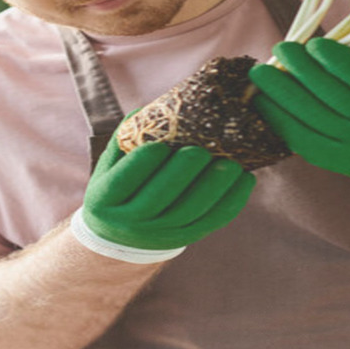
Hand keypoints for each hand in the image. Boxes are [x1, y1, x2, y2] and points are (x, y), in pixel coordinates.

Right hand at [71, 127, 255, 261]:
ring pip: (190, 211)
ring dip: (214, 186)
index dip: (142, 163)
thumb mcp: (109, 167)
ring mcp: (159, 233)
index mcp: (104, 199)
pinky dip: (232, 201)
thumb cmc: (118, 188)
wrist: (120, 237)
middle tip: (201, 150)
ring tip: (230, 163)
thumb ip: (126, 141)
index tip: (160, 145)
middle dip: (182, 172)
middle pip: (159, 198)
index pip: (123, 181)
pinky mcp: (184, 238)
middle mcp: (130, 222)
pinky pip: (212, 221)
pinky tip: (245, 179)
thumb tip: (151, 110)